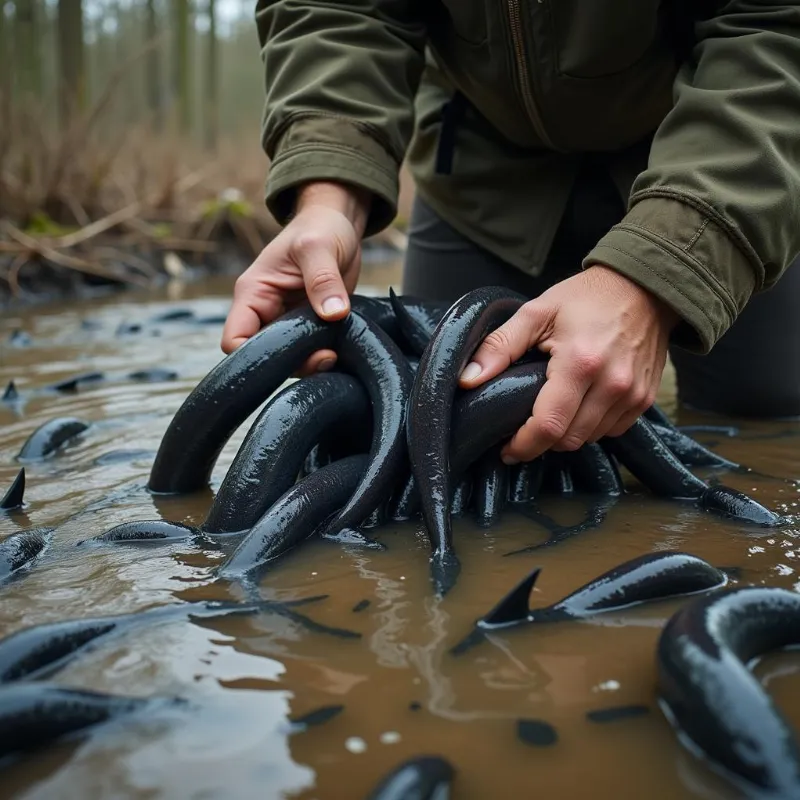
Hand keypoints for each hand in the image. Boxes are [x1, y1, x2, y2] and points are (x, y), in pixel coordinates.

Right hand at [221, 181, 370, 373]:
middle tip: (326, 355)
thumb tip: (333, 314)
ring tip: (335, 352)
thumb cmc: (320, 228)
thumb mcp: (319, 247)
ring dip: (310, 362)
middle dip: (292, 363)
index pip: (234, 339)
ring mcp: (287, 322)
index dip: (253, 357)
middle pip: (264, 356)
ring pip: (288, 359)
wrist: (338, 225)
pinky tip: (341, 350)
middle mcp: (265, 313)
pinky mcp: (309, 327)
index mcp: (254, 294)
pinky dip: (323, 356)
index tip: (292, 356)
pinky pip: (309, 352)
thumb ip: (323, 279)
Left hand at [458, 265, 679, 463]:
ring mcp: (633, 395)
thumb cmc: (586, 297)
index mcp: (581, 363)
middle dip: (541, 442)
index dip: (523, 445)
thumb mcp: (536, 312)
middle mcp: (612, 384)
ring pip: (590, 438)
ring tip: (549, 414)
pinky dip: (590, 427)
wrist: (644, 287)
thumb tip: (467, 380)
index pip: (548, 426)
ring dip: (565, 434)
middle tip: (522, 430)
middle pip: (568, 440)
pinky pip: (611, 431)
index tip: (506, 449)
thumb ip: (500, 346)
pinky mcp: (645, 399)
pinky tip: (577, 407)